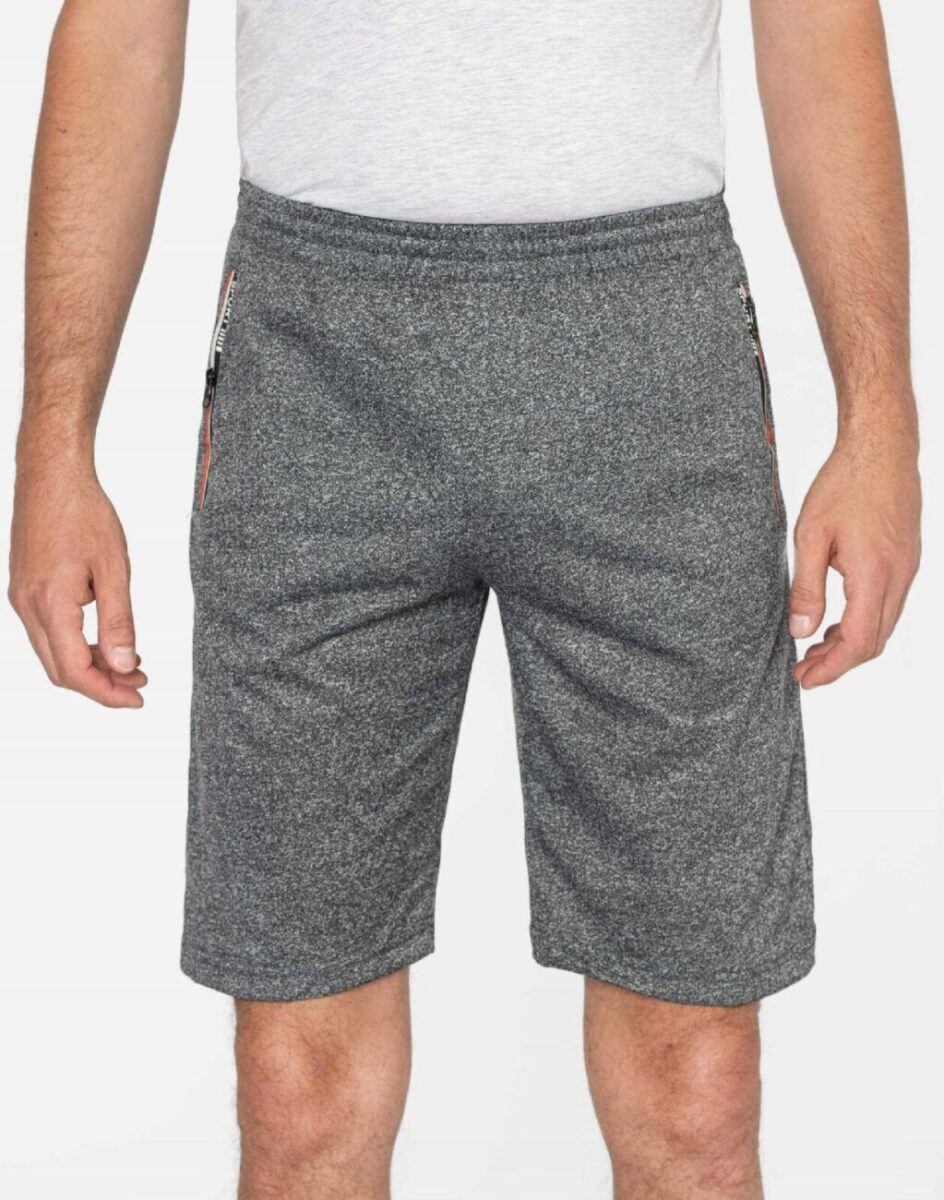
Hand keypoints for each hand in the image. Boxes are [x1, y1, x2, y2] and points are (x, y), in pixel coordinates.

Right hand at [8, 460, 146, 707]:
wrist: (51, 474)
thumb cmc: (84, 513)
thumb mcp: (114, 568)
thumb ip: (119, 621)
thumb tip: (124, 667)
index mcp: (50, 604)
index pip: (75, 671)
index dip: (107, 693)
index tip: (137, 699)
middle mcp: (27, 607)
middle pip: (61, 670)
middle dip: (101, 685)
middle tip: (139, 685)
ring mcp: (21, 598)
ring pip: (53, 653)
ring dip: (90, 665)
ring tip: (130, 664)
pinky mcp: (24, 589)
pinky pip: (48, 632)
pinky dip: (77, 644)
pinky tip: (106, 639)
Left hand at [789, 426, 920, 688]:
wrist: (882, 447)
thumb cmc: (844, 483)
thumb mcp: (810, 536)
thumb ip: (805, 587)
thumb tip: (800, 631)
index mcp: (875, 574)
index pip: (859, 641)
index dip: (832, 668)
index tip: (805, 679)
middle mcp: (899, 577)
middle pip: (874, 641)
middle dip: (838, 663)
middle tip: (803, 670)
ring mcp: (908, 569)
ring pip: (883, 625)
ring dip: (850, 643)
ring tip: (813, 649)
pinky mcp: (906, 560)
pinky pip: (887, 605)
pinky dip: (861, 622)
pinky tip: (835, 621)